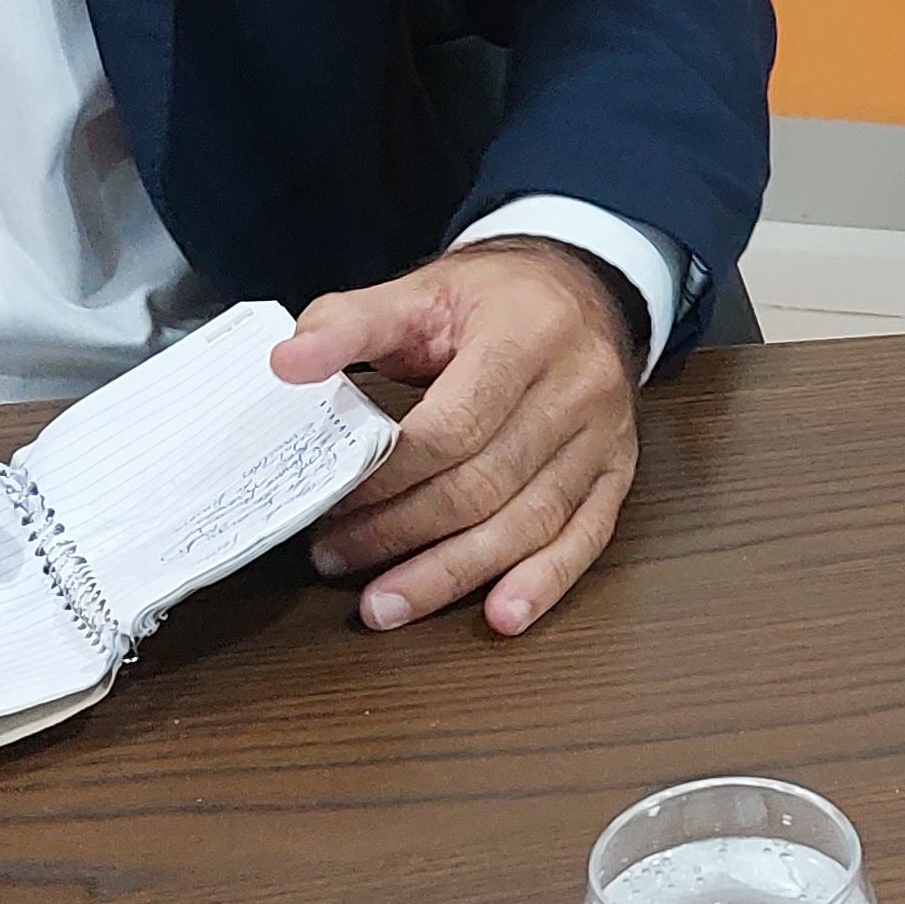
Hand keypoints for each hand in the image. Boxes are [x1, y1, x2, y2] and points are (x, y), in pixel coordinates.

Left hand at [274, 239, 641, 636]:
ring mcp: (603, 436)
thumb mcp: (421, 291)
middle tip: (336, 558)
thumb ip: (349, 324)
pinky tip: (500, 615)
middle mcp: (576, 388)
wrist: (582, 288)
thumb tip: (287, 362)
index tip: (333, 502)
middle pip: (486, 483)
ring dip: (452, 574)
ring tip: (386, 605)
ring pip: (528, 522)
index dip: (390, 475)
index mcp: (526, 335)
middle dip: (403, 532)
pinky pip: (585, 537)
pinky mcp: (617, 471)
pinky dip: (543, 583)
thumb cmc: (495, 298)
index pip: (455, 426)